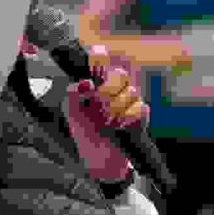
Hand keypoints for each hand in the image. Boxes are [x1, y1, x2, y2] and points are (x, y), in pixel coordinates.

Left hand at [63, 54, 146, 180]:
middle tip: (100, 101)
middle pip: (120, 74)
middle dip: (110, 87)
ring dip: (118, 108)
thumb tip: (86, 82)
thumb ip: (73, 94)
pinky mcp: (141, 117)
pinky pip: (142, 109)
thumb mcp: (71, 114)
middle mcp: (113, 92)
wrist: (101, 160)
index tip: (98, 54)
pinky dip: (129, 118)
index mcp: (96, 87)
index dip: (101, 56)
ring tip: (108, 121)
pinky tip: (120, 126)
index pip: (101, 63)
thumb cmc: (86, 136)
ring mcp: (129, 103)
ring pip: (132, 92)